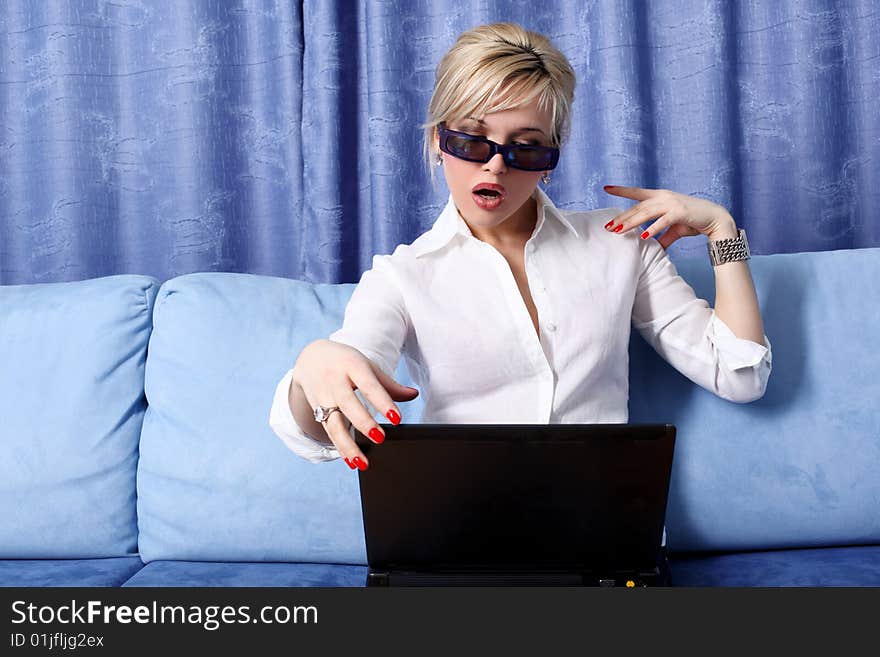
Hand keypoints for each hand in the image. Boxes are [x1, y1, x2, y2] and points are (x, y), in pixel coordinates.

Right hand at [292, 339, 418, 470]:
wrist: (311, 357)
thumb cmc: (346, 362)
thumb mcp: (367, 366)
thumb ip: (389, 384)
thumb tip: (413, 395)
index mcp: (352, 366)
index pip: (369, 385)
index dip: (383, 402)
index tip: (397, 419)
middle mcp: (335, 381)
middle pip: (348, 404)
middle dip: (363, 422)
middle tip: (380, 439)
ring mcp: (323, 396)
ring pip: (334, 423)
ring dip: (348, 445)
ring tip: (363, 463)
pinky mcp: (316, 410)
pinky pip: (328, 431)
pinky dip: (340, 448)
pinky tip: (351, 461)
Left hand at [602, 185, 736, 249]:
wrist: (716, 219)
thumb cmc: (694, 221)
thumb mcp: (674, 229)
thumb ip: (662, 236)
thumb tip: (653, 247)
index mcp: (661, 197)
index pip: (637, 193)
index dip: (622, 190)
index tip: (606, 187)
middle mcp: (664, 197)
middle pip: (638, 207)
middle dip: (622, 217)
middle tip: (607, 226)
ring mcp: (672, 203)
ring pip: (646, 213)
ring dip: (631, 223)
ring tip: (618, 231)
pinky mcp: (680, 213)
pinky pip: (663, 221)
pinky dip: (653, 229)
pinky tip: (644, 237)